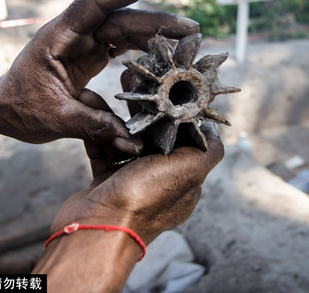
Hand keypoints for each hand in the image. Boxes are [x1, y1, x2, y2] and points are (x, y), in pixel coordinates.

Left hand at [0, 0, 199, 153]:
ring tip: (186, 39)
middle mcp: (73, 33)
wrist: (2, 110)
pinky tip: (163, 50)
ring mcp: (82, 42)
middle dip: (157, 19)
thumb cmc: (19, 109)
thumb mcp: (54, 119)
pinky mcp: (89, 54)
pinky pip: (120, 42)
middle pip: (120, 16)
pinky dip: (142, 44)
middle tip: (191, 28)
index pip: (97, 1)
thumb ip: (93, 126)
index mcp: (59, 37)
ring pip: (124, 27)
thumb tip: (132, 141)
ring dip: (154, 30)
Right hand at [51, 88, 223, 245]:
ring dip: (121, 113)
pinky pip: (103, 148)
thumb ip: (208, 150)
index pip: (186, 140)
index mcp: (184, 181)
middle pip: (156, 136)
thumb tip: (213, 129)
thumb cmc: (145, 199)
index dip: (179, 114)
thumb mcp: (190, 171)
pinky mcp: (104, 181)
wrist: (97, 228)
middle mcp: (159, 182)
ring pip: (128, 139)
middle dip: (148, 108)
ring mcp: (130, 182)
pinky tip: (94, 105)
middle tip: (140, 81)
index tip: (171, 89)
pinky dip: (99, 129)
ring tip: (119, 85)